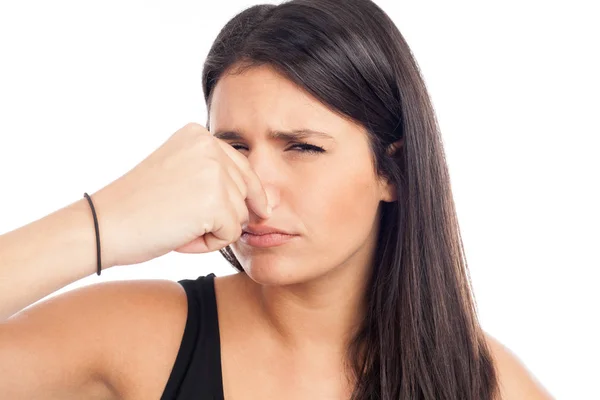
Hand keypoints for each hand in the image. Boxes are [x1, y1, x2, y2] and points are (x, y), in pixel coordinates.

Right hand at [91, 122, 270, 267]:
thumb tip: (266, 202)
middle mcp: (209, 146)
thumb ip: (213, 175)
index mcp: (198, 134)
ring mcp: (214, 172)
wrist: (104, 225)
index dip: (250, 194)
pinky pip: (231, 234)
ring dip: (214, 230)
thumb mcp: (178, 173)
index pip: (243, 167)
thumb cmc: (136, 207)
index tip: (260, 211)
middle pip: (247, 191)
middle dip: (226, 215)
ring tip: (177, 227)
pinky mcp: (216, 201)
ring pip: (240, 215)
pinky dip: (209, 245)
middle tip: (187, 222)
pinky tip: (180, 238)